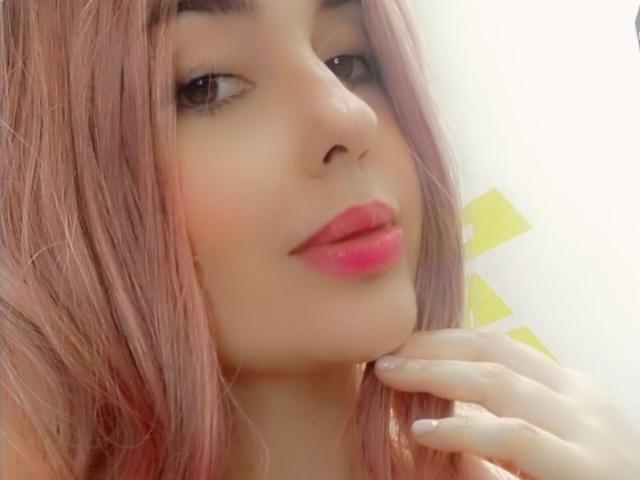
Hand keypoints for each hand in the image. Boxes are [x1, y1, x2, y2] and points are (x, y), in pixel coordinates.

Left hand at [374, 328, 639, 479]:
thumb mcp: (544, 450)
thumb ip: (496, 432)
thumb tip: (438, 426)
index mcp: (568, 389)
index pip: (496, 345)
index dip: (442, 339)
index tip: (400, 345)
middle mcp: (579, 399)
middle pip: (491, 352)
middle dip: (430, 347)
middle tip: (383, 353)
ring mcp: (585, 431)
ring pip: (497, 382)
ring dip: (434, 374)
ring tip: (389, 376)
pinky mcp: (582, 470)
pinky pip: (512, 437)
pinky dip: (463, 430)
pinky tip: (424, 430)